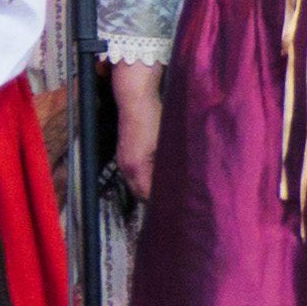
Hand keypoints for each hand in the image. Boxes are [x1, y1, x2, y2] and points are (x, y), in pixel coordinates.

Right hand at [109, 65, 164, 200]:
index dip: (162, 202)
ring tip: (170, 188)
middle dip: (155, 198)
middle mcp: (126, 166)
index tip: (177, 205)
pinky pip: (136, 174)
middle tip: (176, 200)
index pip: (146, 196)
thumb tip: (182, 184)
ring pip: (137, 183)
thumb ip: (171, 167)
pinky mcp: (126, 153)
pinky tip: (160, 173)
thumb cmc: (153, 119)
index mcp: (136, 167)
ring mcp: (124, 160)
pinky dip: (147, 177)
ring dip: (151, 187)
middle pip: (140, 193)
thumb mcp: (167, 145)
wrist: (136, 100)